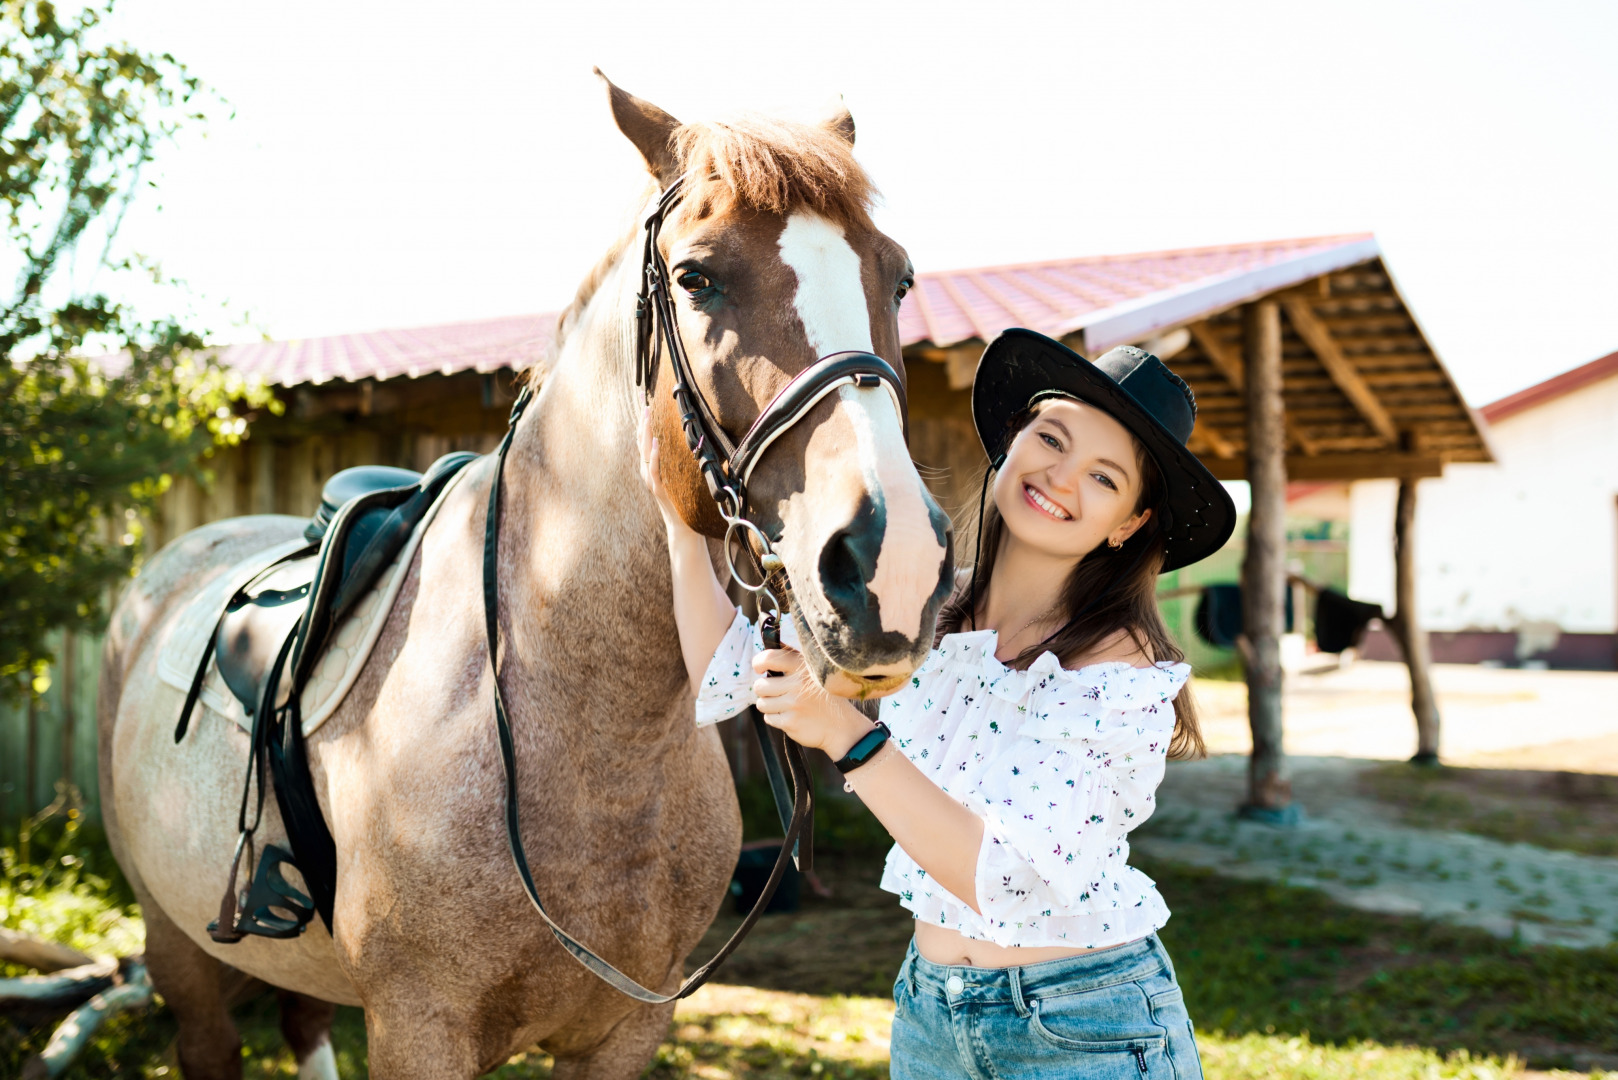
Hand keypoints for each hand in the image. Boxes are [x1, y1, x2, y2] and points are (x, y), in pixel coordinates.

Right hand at [638, 405, 685, 531]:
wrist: (682, 525)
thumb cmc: (682, 500)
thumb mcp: (677, 476)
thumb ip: (675, 461)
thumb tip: (683, 441)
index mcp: (651, 467)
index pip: (645, 440)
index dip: (644, 422)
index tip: (645, 403)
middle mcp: (647, 471)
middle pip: (642, 443)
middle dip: (643, 422)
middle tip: (644, 403)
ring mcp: (651, 480)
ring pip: (645, 453)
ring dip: (646, 433)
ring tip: (647, 416)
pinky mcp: (658, 489)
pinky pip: (654, 470)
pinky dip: (654, 456)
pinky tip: (655, 443)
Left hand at [752, 648, 871, 757]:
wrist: (842, 727)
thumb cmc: (824, 697)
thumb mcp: (816, 672)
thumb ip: (793, 660)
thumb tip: (769, 651)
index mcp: (803, 666)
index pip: (768, 658)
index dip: (758, 663)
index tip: (760, 669)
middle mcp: (798, 683)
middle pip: (760, 685)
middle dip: (764, 690)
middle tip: (777, 693)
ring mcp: (794, 704)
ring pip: (761, 703)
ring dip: (769, 706)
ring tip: (785, 706)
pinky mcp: (790, 722)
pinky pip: (769, 718)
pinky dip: (776, 719)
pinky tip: (791, 717)